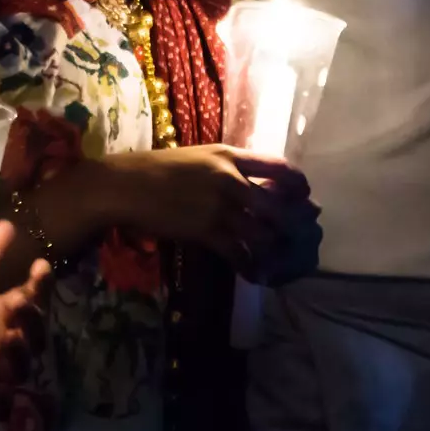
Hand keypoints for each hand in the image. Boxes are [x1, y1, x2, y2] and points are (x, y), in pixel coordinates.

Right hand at [100, 145, 319, 284]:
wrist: (124, 186)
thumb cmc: (156, 169)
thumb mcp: (197, 158)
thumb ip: (225, 169)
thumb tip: (251, 186)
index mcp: (229, 156)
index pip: (280, 167)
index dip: (299, 184)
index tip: (305, 196)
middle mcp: (230, 179)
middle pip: (281, 206)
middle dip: (296, 225)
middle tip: (302, 237)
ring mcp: (219, 206)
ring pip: (265, 234)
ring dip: (277, 251)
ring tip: (283, 262)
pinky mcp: (206, 231)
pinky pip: (240, 254)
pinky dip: (252, 267)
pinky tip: (255, 274)